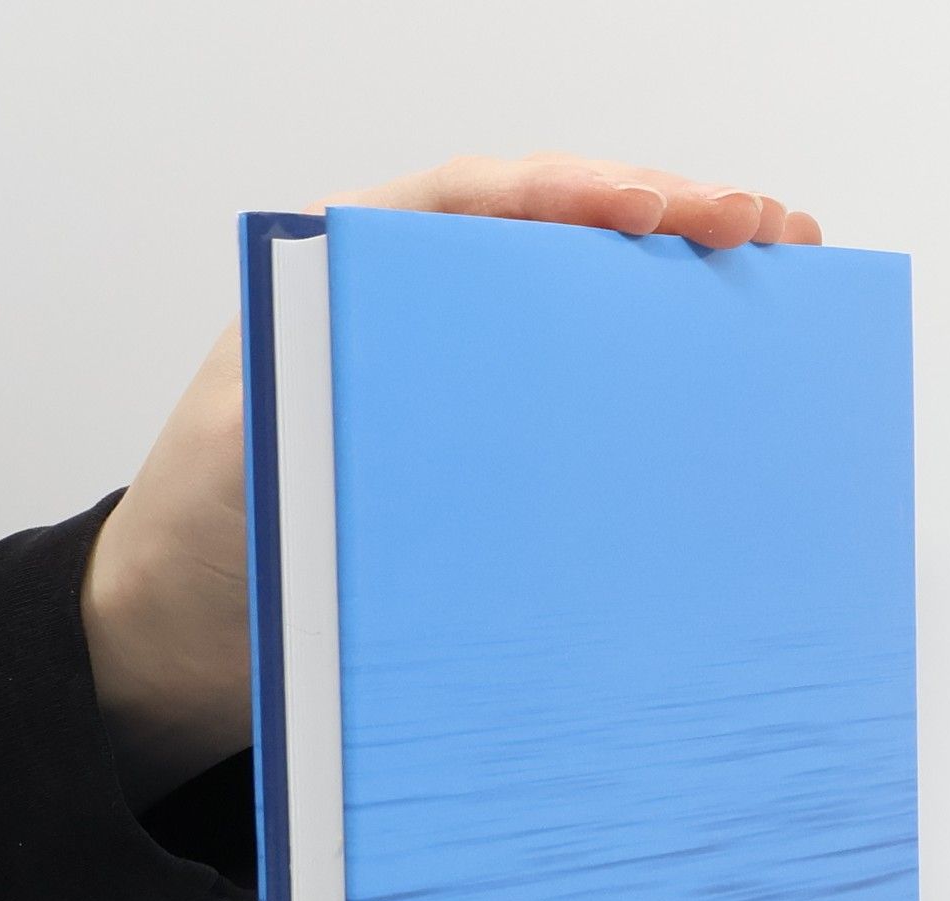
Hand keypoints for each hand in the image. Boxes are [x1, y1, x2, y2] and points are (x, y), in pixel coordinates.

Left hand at [81, 154, 821, 813]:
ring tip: (774, 285)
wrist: (174, 656)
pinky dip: (641, 402)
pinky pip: (570, 420)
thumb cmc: (192, 551)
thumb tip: (451, 385)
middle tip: (769, 232)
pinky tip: (708, 406)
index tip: (669, 210)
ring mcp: (450, 400)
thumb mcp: (242, 454)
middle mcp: (410, 327)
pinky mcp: (474, 476)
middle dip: (667, 224)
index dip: (581, 195)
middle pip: (551, 246)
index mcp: (350, 286)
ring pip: (574, 323)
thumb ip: (323, 393)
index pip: (481, 204)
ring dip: (671, 301)